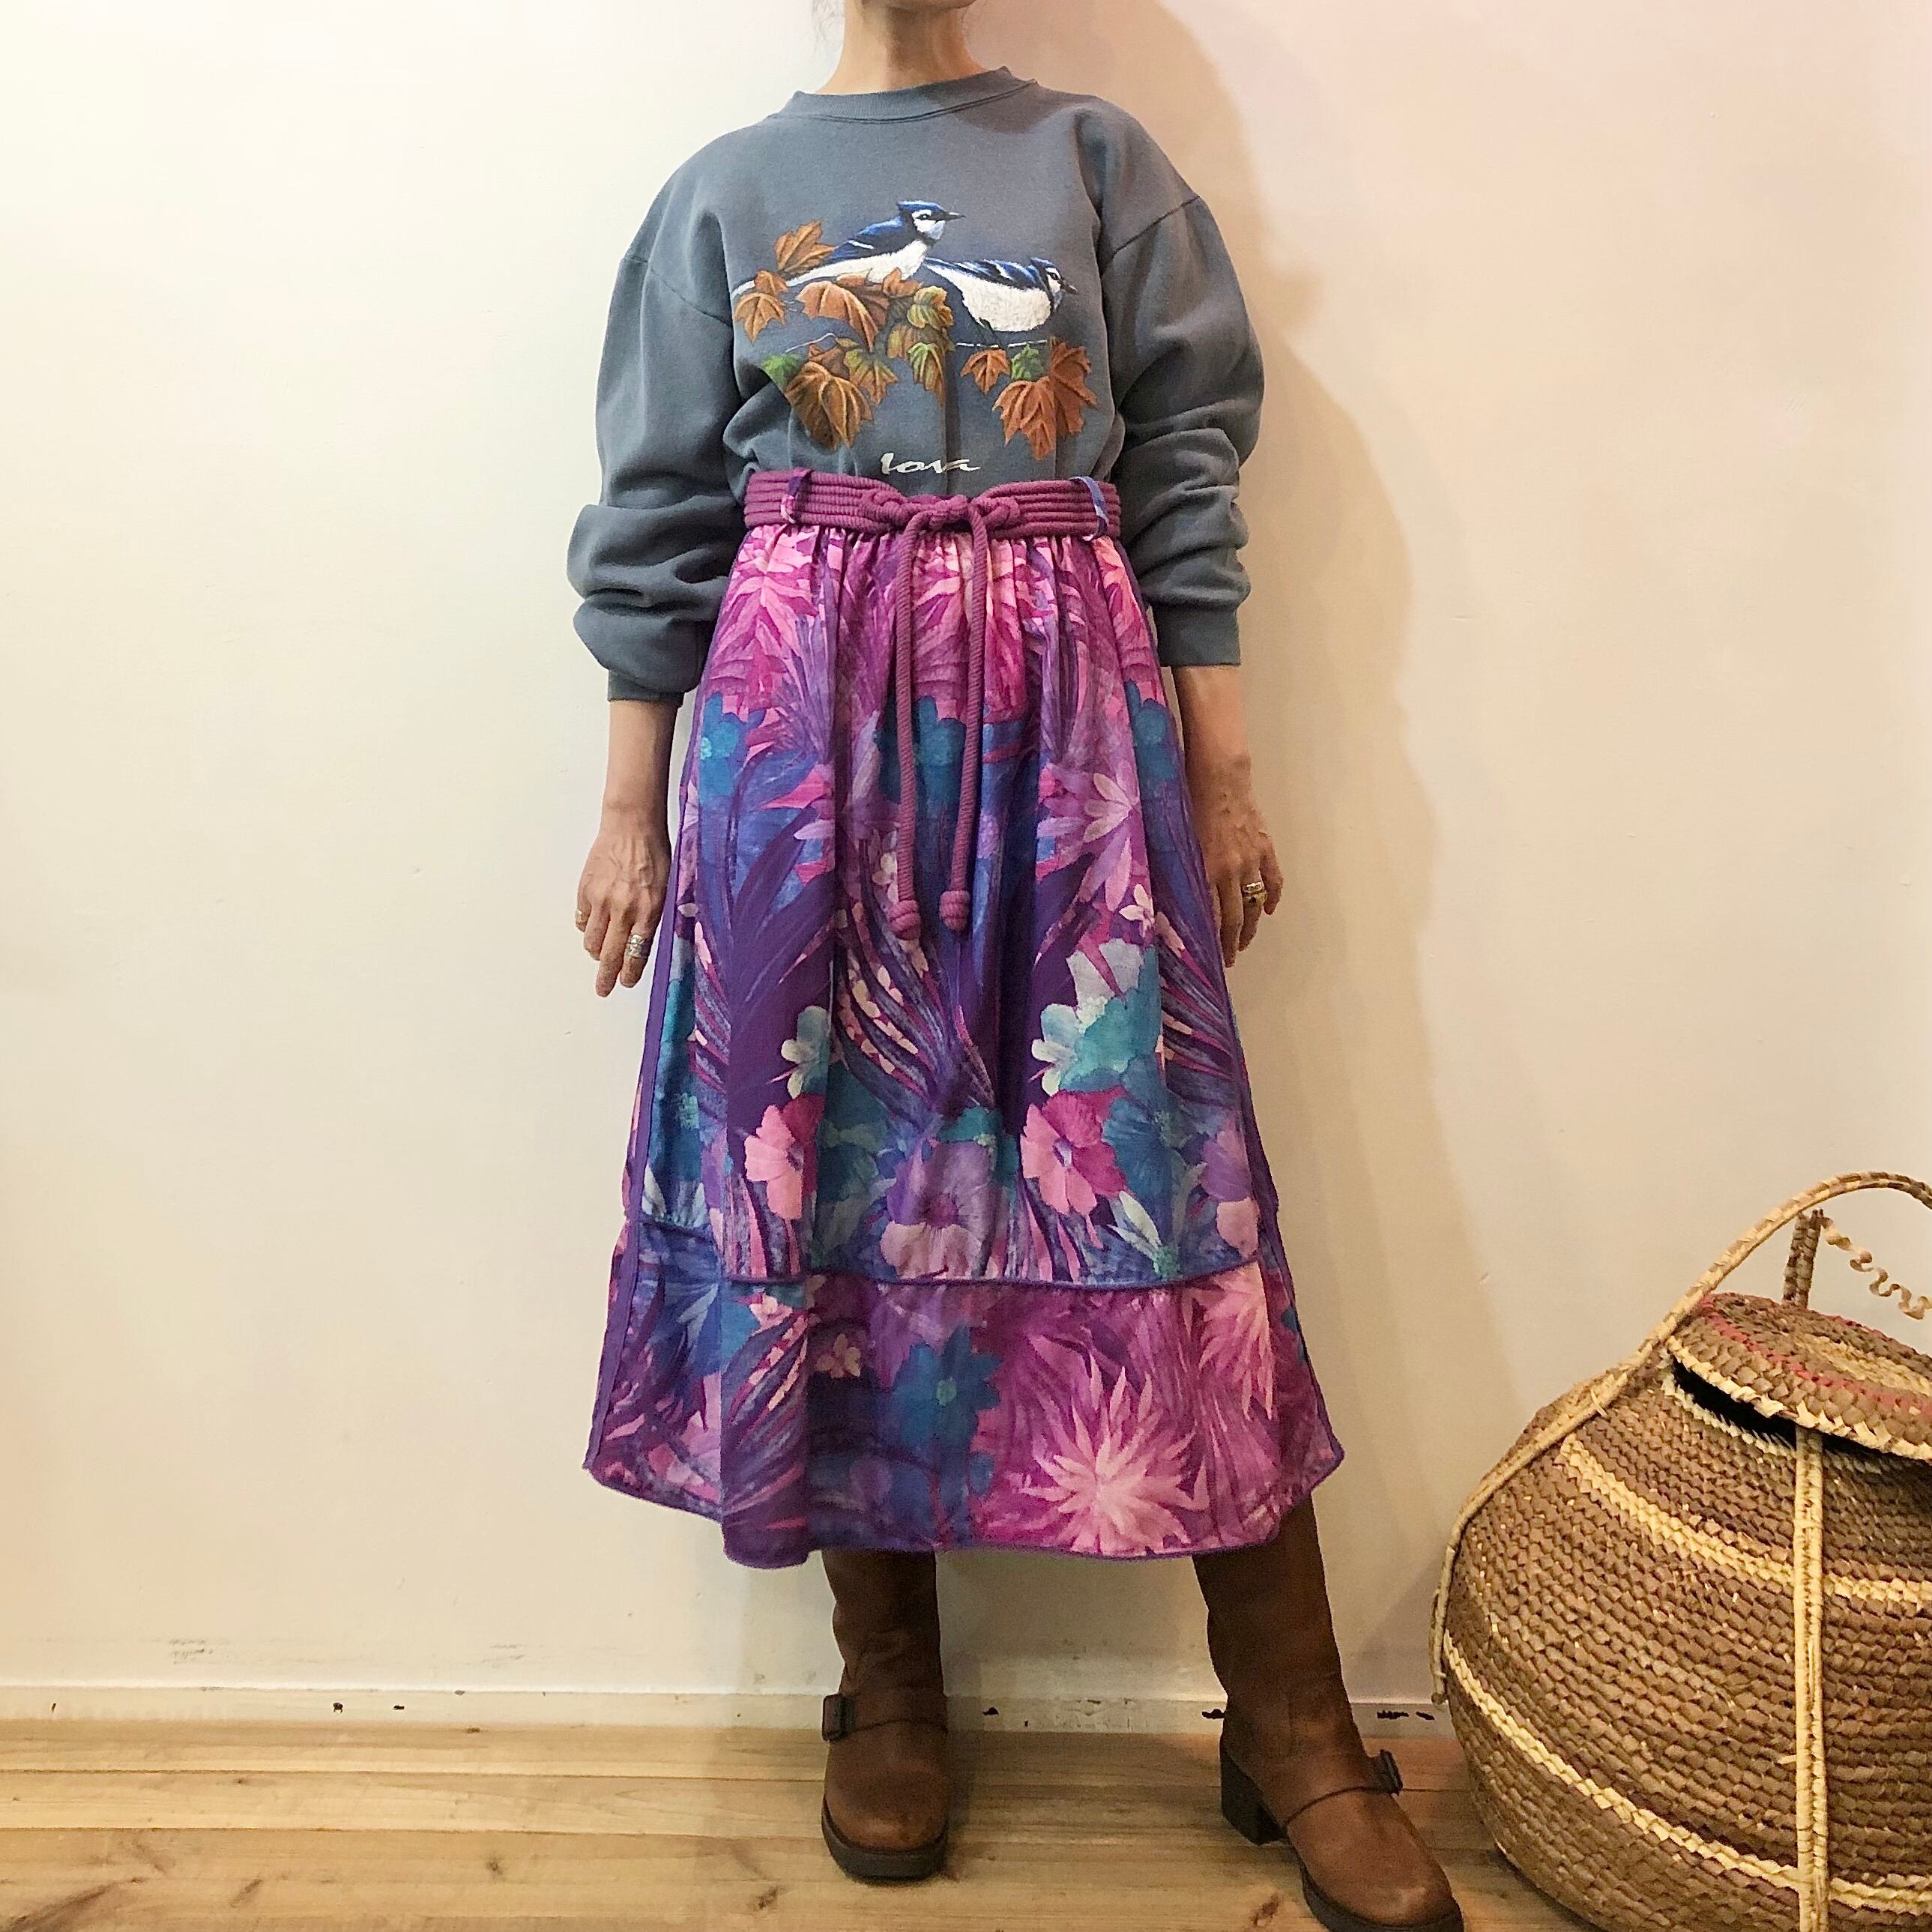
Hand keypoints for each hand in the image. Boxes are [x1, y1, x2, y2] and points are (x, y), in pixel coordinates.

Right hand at [576, 807, 671, 996]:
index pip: (637, 954)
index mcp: (648, 911)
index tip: (625, 983)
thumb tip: (642, 941)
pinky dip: (587, 928)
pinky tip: (594, 925)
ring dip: (597, 951)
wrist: (631, 825)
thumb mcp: (666, 888)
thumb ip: (654, 916)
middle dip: (606, 976)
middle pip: (610, 955)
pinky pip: (582, 920)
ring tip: (601, 953)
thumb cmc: (654, 853)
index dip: (629, 973)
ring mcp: (601, 901)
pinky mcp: (585, 890)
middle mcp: (623, 910)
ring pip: (592, 941)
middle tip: (603, 989)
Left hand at [1184, 744, 1282, 966]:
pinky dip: (1272, 896)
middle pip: (1234, 916)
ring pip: (1254, 902)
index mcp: (1206, 870)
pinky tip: (1268, 910)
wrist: (1219, 775)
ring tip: (1244, 942)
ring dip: (1250, 926)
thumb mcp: (1176, 840)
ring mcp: (1251, 859)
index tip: (1210, 959)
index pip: (1211, 917)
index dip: (1213, 941)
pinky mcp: (1264, 846)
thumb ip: (1178, 869)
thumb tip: (1171, 895)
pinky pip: (1273, 879)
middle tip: (1228, 959)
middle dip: (1231, 942)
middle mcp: (1230, 870)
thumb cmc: (1189, 802)